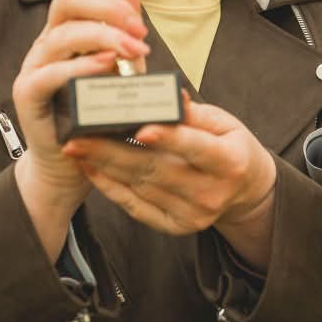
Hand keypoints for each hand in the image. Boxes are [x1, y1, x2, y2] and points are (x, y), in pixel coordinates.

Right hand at [11, 0, 148, 255]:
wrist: (73, 161)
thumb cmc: (98, 108)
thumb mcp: (121, 58)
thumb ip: (125, 19)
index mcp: (68, 25)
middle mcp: (48, 39)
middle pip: (67, 0)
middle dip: (107, 5)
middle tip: (139, 27)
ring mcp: (35, 65)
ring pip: (62, 33)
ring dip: (103, 36)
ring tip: (133, 48)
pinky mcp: (28, 94)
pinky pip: (48, 73)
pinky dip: (79, 67)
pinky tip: (105, 66)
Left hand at [65, 94, 277, 269]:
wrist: (245, 190)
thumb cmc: (231, 146)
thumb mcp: (225, 123)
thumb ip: (194, 113)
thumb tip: (172, 95)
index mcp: (230, 161)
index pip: (196, 147)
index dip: (169, 138)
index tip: (140, 127)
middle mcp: (212, 193)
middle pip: (157, 169)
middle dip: (113, 151)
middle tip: (79, 135)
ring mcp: (193, 215)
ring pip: (141, 188)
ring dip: (105, 167)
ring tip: (77, 147)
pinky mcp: (176, 226)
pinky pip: (137, 208)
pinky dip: (111, 188)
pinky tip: (90, 168)